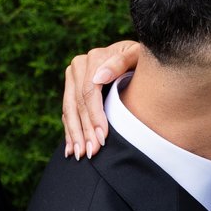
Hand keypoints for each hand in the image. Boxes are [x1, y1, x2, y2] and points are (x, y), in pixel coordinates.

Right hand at [61, 39, 141, 156]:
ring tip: (79, 154)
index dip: (95, 116)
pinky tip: (70, 148)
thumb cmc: (142, 58)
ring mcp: (73, 76)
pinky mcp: (71, 87)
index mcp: (94, 58)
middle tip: (91, 152)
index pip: (90, 92)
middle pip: (78, 103)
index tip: (103, 137)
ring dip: (74, 134)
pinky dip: (69, 130)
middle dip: (84, 130)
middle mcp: (79, 65)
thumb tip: (99, 77)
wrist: (137, 55)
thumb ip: (120, 62)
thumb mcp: (137, 55)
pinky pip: (68, 111)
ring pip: (69, 109)